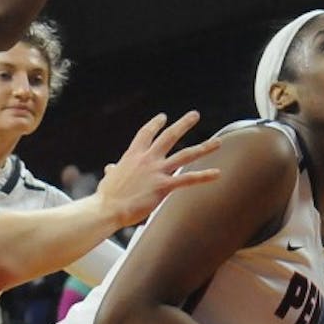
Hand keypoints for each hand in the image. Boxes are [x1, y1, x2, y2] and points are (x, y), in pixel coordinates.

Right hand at [95, 111, 220, 227]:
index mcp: (132, 155)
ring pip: (185, 154)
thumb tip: (110, 168)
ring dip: (203, 147)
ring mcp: (157, 171)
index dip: (155, 124)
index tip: (163, 117)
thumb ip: (114, 171)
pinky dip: (204, 176)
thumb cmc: (107, 197)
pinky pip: (188, 178)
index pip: (146, 133)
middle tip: (194, 115)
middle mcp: (147, 159)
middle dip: (183, 124)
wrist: (108, 208)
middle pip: (169, 136)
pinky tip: (216, 173)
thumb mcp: (110, 179)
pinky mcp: (163, 186)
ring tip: (217, 142)